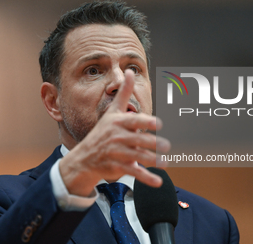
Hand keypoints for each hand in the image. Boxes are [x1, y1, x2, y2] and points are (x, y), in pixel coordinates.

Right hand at [59, 70, 170, 196]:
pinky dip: (146, 178)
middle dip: (153, 143)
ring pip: (137, 157)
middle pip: (137, 140)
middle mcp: (117, 137)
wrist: (85, 157)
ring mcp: (117, 153)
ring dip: (152, 161)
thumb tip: (129, 71)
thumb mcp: (112, 111)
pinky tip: (158, 181)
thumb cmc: (103, 131)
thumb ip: (124, 93)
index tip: (159, 123)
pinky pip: (134, 172)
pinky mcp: (118, 167)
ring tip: (166, 163)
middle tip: (167, 146)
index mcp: (118, 122)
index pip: (133, 121)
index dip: (146, 122)